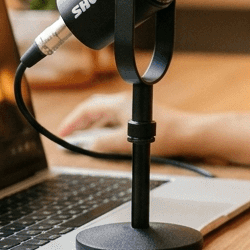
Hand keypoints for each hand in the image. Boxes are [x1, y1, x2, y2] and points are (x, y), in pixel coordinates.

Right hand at [57, 91, 192, 156]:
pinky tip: (101, 139)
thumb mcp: (127, 144)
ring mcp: (131, 107)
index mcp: (119, 104)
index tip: (62, 133)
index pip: (87, 108)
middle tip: (68, 135)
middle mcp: (124, 102)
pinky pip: (113, 118)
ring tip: (80, 139)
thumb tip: (88, 147)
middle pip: (93, 108)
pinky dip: (102, 127)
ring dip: (90, 125)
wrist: (187, 133)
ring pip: (103, 113)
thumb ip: (104, 145)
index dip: (71, 121)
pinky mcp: (138, 115)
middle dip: (78, 121)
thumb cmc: (164, 135)